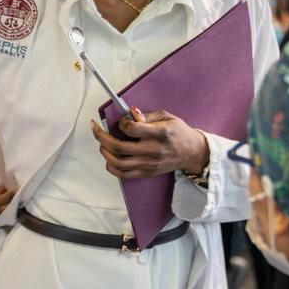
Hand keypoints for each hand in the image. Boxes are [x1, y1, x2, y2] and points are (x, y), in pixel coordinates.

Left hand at [91, 107, 208, 180]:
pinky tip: (109, 158)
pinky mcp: (147, 173)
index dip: (122, 124)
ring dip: (105, 152)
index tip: (121, 121)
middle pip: (120, 147)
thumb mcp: (168, 117)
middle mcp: (153, 150)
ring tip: (102, 144)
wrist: (192, 153)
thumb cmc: (179, 132)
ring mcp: (149, 164)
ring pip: (119, 163)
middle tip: (96, 129)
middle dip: (102, 137)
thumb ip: (147, 115)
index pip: (133, 129)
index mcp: (160, 133)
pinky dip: (112, 167)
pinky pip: (124, 174)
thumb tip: (130, 113)